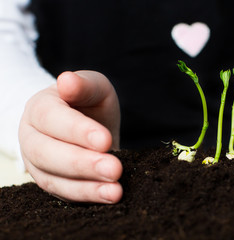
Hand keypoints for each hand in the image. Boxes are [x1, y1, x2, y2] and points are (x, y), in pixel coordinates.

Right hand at [19, 71, 122, 202]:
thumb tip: (67, 80)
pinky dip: (88, 196)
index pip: (50, 118)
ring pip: (53, 179)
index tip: (104, 140)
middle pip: (47, 153)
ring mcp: (38, 164)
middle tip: (115, 169)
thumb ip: (84, 84)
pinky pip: (65, 194)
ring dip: (86, 187)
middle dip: (82, 163)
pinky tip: (110, 195)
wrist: (86, 123)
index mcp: (39, 108)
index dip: (77, 130)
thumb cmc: (89, 102)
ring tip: (115, 190)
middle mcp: (32, 137)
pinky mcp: (52, 183)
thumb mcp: (93, 87)